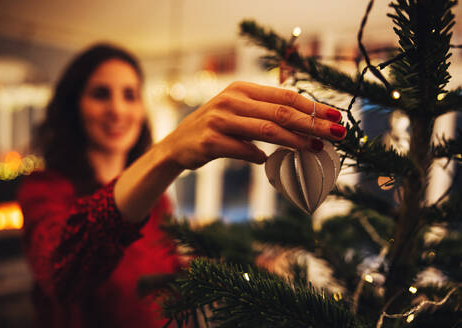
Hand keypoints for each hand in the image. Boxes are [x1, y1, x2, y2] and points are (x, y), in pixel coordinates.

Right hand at [159, 81, 345, 169]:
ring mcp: (220, 120)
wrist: (177, 144)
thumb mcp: (238, 111)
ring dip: (295, 140)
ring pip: (266, 130)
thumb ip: (265, 114)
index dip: (312, 106)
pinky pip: (244, 150)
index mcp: (241, 89)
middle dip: (312, 123)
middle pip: (281, 112)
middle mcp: (231, 100)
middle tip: (337, 133)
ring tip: (315, 147)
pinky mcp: (211, 141)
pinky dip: (259, 156)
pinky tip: (268, 160)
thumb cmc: (215, 127)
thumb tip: (304, 127)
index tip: (335, 116)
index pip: (284, 96)